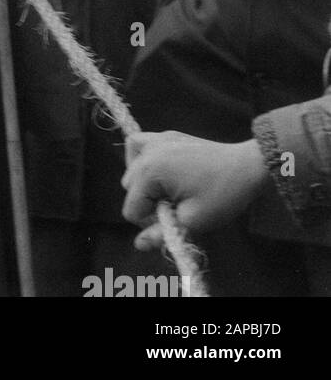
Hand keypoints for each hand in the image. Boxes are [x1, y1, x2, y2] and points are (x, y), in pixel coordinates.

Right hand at [121, 131, 269, 250]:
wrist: (249, 165)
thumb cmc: (222, 194)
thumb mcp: (193, 220)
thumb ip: (162, 233)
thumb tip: (138, 245)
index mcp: (149, 172)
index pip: (132, 209)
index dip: (150, 223)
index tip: (175, 221)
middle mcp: (146, 151)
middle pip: (130, 188)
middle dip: (148, 203)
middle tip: (177, 208)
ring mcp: (155, 139)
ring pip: (130, 165)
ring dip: (143, 181)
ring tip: (167, 190)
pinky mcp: (166, 135)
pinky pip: (140, 144)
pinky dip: (143, 158)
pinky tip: (160, 168)